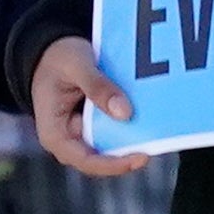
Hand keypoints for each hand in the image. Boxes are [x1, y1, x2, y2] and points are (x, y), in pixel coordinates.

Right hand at [29, 38, 150, 178]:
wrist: (53, 48)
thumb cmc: (58, 58)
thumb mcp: (76, 66)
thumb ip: (98, 87)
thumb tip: (125, 114)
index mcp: (55, 133)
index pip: (86, 160)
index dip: (114, 164)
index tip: (141, 156)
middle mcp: (69, 139)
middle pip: (103, 156)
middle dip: (131, 150)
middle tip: (161, 139)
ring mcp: (83, 131)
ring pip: (113, 143)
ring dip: (135, 137)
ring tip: (161, 127)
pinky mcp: (96, 122)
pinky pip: (116, 128)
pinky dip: (133, 124)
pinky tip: (152, 116)